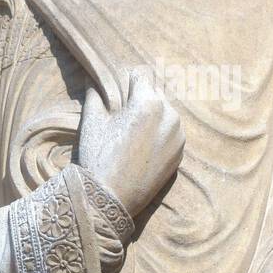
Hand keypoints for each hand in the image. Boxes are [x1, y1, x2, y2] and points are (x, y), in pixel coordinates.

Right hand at [77, 69, 184, 218]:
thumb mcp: (92, 121)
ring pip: (165, 113)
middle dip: (140, 98)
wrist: (111, 198)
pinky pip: (171, 133)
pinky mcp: (180, 153)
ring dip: (152, 116)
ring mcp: (178, 135)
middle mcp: (170, 115)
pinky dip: (159, 134)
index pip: (141, 74)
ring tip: (133, 133)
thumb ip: (95, 94)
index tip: (118, 93)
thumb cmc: (99, 156)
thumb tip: (93, 78)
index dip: (127, 81)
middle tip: (123, 115)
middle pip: (155, 93)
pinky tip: (143, 148)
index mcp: (149, 102)